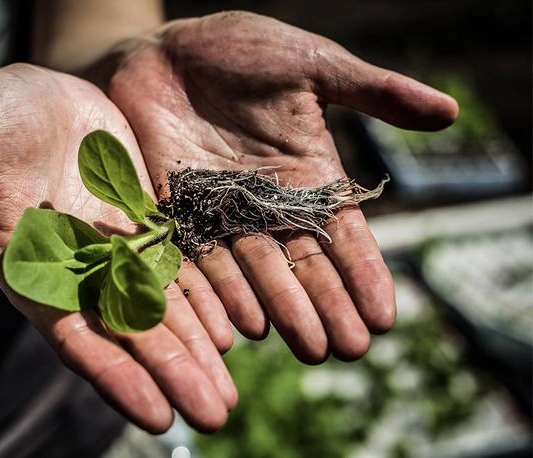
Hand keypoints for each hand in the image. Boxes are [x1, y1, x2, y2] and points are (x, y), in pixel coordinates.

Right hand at [0, 63, 235, 432]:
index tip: (157, 414)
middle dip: (173, 373)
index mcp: (35, 272)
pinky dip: (206, 293)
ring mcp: (116, 248)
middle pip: (132, 333)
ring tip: (230, 389)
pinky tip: (235, 324)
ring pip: (163, 307)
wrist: (23, 98)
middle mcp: (81, 272)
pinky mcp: (142, 219)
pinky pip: (180, 262)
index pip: (77, 337)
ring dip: (197, 347)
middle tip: (215, 415)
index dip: (116, 375)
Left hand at [106, 12, 457, 361]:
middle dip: (325, 305)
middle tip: (346, 348)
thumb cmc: (240, 50)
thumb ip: (372, 92)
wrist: (165, 51)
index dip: (363, 272)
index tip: (383, 315)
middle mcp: (266, 203)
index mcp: (306, 174)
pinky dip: (217, 292)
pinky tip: (238, 325)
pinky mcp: (174, 210)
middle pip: (300, 262)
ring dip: (279, 309)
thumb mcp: (312, 64)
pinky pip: (196, 257)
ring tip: (304, 345)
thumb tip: (449, 111)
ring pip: (253, 270)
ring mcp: (219, 211)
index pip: (342, 232)